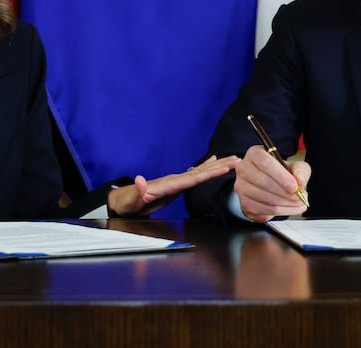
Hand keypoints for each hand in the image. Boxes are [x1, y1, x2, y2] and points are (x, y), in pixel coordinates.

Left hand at [107, 155, 239, 216]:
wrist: (122, 201)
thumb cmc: (127, 202)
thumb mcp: (130, 199)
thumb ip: (136, 191)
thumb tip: (140, 180)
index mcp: (168, 185)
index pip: (192, 178)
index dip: (209, 172)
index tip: (225, 167)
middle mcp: (174, 180)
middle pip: (201, 172)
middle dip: (219, 166)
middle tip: (238, 159)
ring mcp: (176, 182)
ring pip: (201, 172)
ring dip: (217, 166)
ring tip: (233, 160)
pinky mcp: (176, 186)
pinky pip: (196, 177)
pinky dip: (207, 169)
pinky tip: (214, 163)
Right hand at [234, 145, 309, 222]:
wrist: (271, 186)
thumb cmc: (282, 173)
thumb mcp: (295, 166)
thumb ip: (300, 170)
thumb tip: (299, 180)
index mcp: (255, 154)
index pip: (265, 162)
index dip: (281, 175)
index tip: (294, 187)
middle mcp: (244, 168)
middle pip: (264, 182)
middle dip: (286, 193)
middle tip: (300, 197)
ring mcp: (242, 186)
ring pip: (265, 198)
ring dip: (286, 203)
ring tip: (298, 203)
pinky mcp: (244, 202)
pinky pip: (264, 209)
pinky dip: (281, 211)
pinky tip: (291, 208)